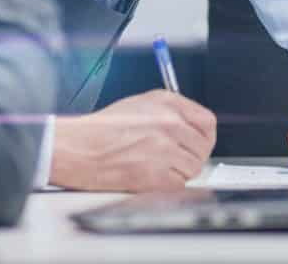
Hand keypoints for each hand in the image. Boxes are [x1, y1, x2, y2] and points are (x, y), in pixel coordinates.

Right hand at [50, 91, 218, 191]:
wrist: (80, 149)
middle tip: (177, 159)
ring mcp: (165, 150)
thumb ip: (172, 112)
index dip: (204, 135)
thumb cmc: (104, 129)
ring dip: (180, 170)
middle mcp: (170, 124)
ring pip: (193, 167)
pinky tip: (152, 176)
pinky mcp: (157, 175)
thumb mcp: (142, 104)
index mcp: (168, 103)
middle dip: (192, 155)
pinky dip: (169, 183)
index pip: (207, 122)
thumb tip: (194, 127)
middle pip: (203, 147)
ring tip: (159, 167)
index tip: (198, 142)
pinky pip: (180, 183)